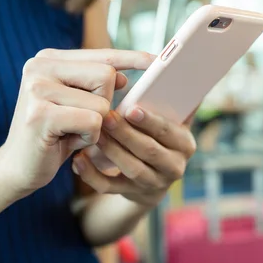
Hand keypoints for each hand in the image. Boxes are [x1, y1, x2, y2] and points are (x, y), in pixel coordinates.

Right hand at [0, 49, 153, 199]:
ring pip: (102, 102)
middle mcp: (39, 67)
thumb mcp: (78, 104)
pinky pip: (93, 122)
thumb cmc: (54, 135)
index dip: (130, 58)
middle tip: (80, 119)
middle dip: (105, 104)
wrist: (17, 168)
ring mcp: (37, 89)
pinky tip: (67, 141)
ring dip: (96, 125)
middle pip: (106, 76)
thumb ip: (96, 86)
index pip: (101, 55)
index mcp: (48, 59)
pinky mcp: (41, 114)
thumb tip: (125, 77)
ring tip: (70, 131)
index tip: (156, 59)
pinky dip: (88, 137)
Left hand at [74, 108, 196, 207]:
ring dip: (111, 150)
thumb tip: (180, 69)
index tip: (131, 108)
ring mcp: (153, 183)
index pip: (169, 131)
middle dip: (126, 133)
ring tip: (94, 134)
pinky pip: (110, 187)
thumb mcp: (170, 122)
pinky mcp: (131, 194)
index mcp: (184, 144)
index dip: (150, 121)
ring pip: (131, 168)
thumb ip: (173, 102)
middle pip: (149, 150)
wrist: (153, 175)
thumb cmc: (157, 136)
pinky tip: (78, 160)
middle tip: (106, 117)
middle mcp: (174, 166)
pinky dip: (92, 175)